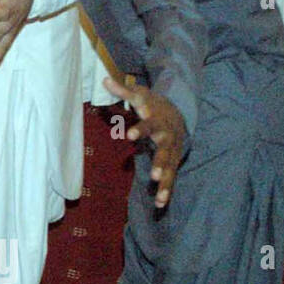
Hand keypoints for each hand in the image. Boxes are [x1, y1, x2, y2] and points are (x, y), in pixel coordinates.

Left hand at [104, 76, 187, 208]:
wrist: (178, 115)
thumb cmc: (153, 105)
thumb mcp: (140, 95)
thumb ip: (123, 90)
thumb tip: (105, 79)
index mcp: (157, 120)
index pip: (147, 124)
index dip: (139, 129)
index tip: (128, 135)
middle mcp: (167, 137)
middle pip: (165, 151)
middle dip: (160, 162)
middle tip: (154, 174)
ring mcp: (172, 151)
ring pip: (170, 168)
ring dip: (165, 181)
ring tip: (158, 194)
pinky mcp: (173, 162)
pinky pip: (171, 178)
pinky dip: (166, 191)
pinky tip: (160, 204)